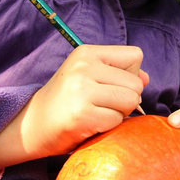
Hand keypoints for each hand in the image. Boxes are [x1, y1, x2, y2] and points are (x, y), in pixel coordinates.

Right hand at [0, 45, 147, 170]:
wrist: (33, 125)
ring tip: (97, 113)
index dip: (131, 74)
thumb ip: (120, 73)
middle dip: (127, 98)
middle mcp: (84, 67)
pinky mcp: (81, 114)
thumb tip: (146, 78)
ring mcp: (81, 90)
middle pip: (136, 83)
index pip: (135, 56)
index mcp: (87, 52)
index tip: (110, 85)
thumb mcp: (89, 76)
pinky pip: (117, 121)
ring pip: (130, 101)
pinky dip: (108, 127)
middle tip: (102, 104)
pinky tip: (89, 124)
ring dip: (119, 113)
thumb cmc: (67, 100)